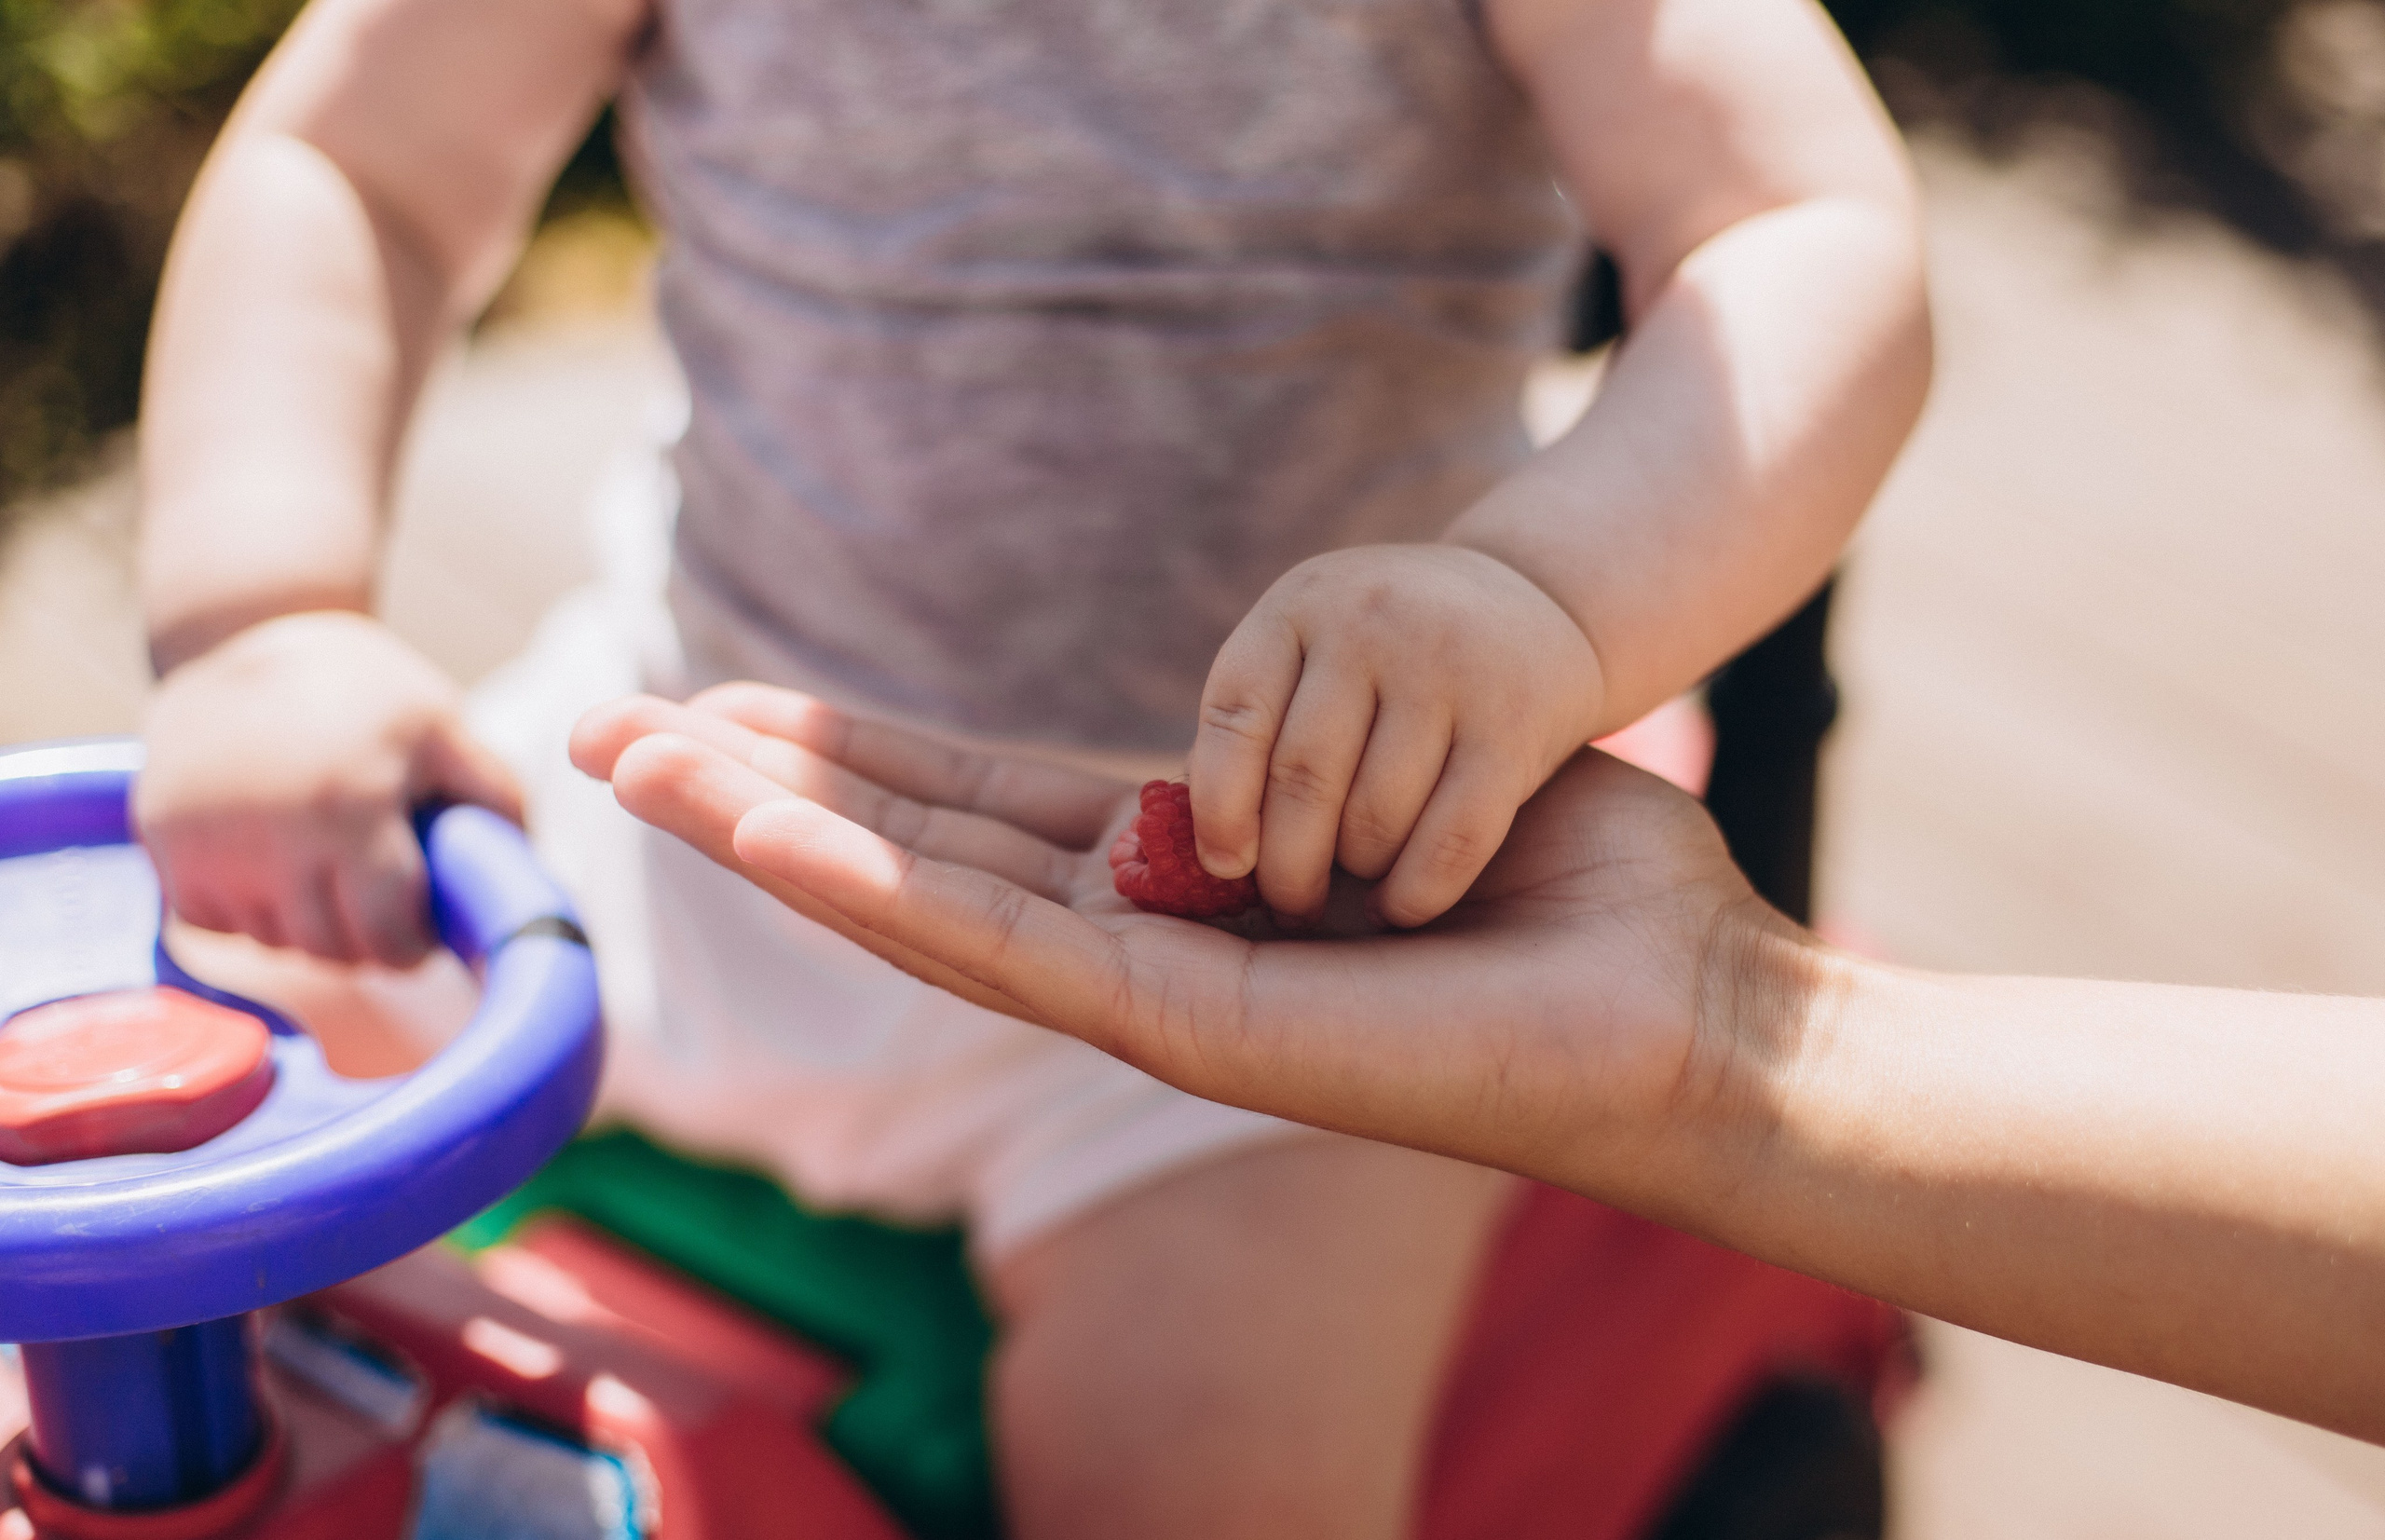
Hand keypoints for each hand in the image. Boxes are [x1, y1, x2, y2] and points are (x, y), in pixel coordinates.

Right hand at [136, 612, 522, 966]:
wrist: (237, 635)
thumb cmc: (361, 685)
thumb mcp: (442, 721)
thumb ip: (493, 793)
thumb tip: (526, 870)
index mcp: (352, 803)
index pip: (386, 933)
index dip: (411, 948)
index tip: (420, 936)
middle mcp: (274, 832)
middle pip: (327, 949)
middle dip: (364, 947)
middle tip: (379, 919)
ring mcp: (208, 841)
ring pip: (271, 941)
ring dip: (306, 929)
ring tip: (329, 880)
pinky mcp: (162, 841)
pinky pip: (213, 921)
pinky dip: (246, 912)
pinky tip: (273, 868)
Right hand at [575, 684, 1796, 1206]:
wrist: (1690, 1000)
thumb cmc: (1574, 882)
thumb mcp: (1397, 770)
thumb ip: (1284, 753)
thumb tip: (1227, 738)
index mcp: (1193, 883)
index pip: (984, 815)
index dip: (855, 757)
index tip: (734, 706)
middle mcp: (1149, 945)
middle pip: (915, 857)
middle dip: (759, 794)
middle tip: (606, 731)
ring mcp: (1156, 998)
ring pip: (922, 906)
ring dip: (768, 832)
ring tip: (626, 760)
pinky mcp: (1195, 1032)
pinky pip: (1010, 948)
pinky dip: (878, 888)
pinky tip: (766, 831)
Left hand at [1188, 545, 1602, 928]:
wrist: (1538, 602)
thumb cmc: (1390, 653)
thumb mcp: (1314, 649)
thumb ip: (1256, 728)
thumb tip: (1200, 848)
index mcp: (1299, 606)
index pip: (1234, 717)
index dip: (1218, 807)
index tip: (1225, 867)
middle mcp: (1369, 623)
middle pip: (1302, 778)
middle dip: (1287, 864)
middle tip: (1289, 905)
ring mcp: (1446, 667)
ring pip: (1374, 816)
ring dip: (1355, 873)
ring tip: (1350, 888)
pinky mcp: (1514, 721)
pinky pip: (1452, 837)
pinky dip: (1416, 890)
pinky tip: (1399, 906)